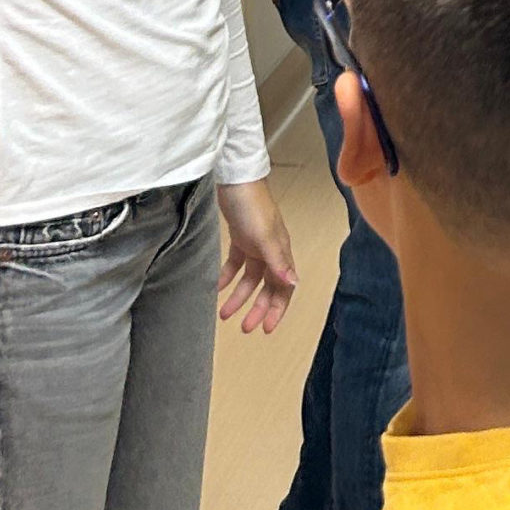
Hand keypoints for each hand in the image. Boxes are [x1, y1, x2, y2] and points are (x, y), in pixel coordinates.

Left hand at [215, 180, 297, 334]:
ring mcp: (256, 245)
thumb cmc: (253, 205)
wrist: (236, 180)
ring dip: (239, 296)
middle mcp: (271, 251)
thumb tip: (293, 284)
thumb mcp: (265, 237)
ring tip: (224, 313)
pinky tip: (216, 287)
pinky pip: (235, 264)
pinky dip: (227, 277)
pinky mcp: (241, 238)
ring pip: (250, 279)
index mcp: (280, 252)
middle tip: (244, 327)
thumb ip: (278, 262)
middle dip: (257, 309)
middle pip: (267, 287)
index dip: (277, 309)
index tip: (267, 329)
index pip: (283, 288)